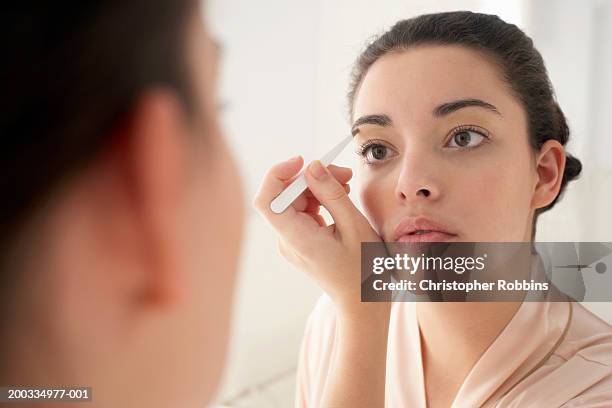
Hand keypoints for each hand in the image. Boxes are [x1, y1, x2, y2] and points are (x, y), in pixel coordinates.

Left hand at [253, 155, 382, 310]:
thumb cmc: (364, 271)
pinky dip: (319, 201)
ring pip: (295, 202)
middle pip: (284, 197)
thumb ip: (331, 194)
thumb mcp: (354, 227)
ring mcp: (292, 242)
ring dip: (318, 188)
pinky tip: (340, 199)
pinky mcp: (300, 242)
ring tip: (347, 185)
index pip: (267, 200)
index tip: (303, 162)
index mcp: (297, 239)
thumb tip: (313, 166)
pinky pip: (303, 213)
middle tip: (344, 173)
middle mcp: (287, 241)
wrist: (363, 304)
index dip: (278, 174)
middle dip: (310, 178)